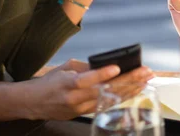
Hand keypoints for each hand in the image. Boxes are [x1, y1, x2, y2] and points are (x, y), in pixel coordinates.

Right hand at [23, 59, 152, 119]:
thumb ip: (86, 67)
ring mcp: (80, 108)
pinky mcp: (83, 114)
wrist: (33, 103)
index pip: (87, 78)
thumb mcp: (65, 68)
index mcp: (68, 83)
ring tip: (145, 81)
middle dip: (128, 80)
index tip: (117, 67)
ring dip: (130, 90)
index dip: (102, 74)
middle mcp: (75, 97)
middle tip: (145, 72)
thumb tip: (107, 65)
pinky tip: (134, 91)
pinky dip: (121, 97)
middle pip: (105, 89)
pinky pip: (106, 105)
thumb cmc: (50, 82)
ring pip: (109, 99)